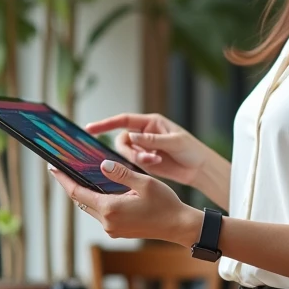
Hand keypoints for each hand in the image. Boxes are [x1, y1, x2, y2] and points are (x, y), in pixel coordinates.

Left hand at [47, 160, 202, 245]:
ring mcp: (112, 229)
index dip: (63, 180)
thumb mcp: (144, 182)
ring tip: (80, 176)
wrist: (178, 226)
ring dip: (85, 193)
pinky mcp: (118, 231)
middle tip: (63, 168)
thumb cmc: (165, 204)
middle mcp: (108, 222)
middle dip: (71, 185)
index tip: (53, 168)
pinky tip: (99, 189)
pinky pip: (101, 214)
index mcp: (111, 209)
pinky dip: (96, 201)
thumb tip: (102, 165)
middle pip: (81, 200)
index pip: (78, 192)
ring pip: (90, 207)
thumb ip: (121, 173)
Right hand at [85, 112, 210, 186]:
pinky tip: (155, 163)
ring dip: (136, 158)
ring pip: (126, 153)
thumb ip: (152, 139)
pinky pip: (132, 163)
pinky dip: (140, 164)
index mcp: (150, 122)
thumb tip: (131, 137)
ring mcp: (143, 148)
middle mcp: (144, 134)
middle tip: (147, 158)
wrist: (199, 168)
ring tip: (154, 161)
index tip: (89, 129)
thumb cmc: (191, 150)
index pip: (123, 120)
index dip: (106, 124)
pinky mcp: (145, 162)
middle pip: (122, 140)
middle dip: (130, 150)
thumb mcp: (173, 141)